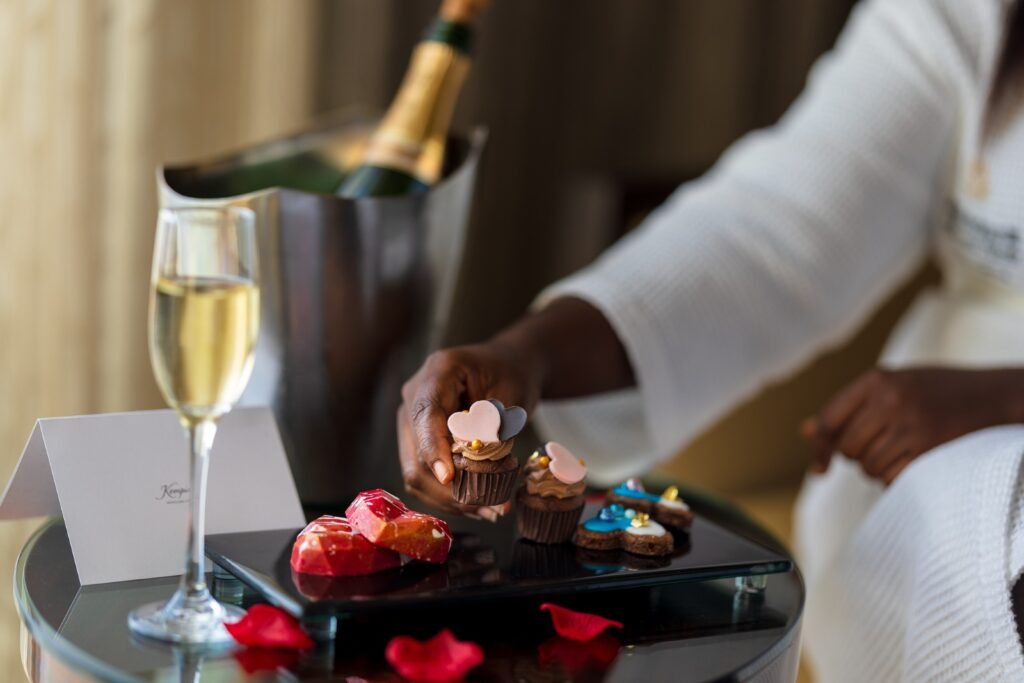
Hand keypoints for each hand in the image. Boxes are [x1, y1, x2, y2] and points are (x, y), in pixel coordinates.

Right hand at [397, 341, 542, 518]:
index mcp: (438, 371)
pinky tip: (477, 503)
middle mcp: (415, 395)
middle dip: (449, 487)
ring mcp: (411, 419)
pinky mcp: (416, 439)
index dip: (434, 450)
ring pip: (415, 470)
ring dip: (449, 497)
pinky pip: (423, 474)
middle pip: (416, 451)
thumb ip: (495, 429)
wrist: (508, 365)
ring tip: (489, 510)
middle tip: (489, 506)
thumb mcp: (512, 395)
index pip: (426, 415)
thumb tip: (480, 474)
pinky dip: (448, 494)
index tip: (449, 479)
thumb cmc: (512, 374)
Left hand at [802, 367, 1023, 484]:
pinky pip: (892, 479)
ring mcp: (911, 426)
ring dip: (878, 469)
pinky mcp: (930, 451)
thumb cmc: (935, 391)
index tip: (819, 467)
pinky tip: (913, 462)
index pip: (829, 420)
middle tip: (880, 447)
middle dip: (858, 456)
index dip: (820, 446)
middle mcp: (891, 400)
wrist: (994, 395)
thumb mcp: (893, 385)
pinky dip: (896, 479)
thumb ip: (850, 407)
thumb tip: (806, 432)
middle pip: (848, 449)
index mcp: (877, 380)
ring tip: (901, 451)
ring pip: (868, 467)